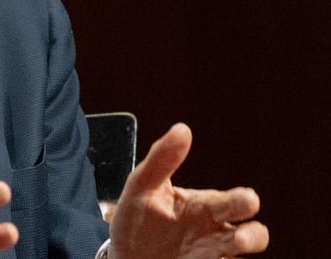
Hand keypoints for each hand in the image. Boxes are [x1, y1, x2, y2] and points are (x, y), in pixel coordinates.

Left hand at [109, 123, 268, 257]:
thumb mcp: (142, 186)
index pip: (235, 202)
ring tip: (233, 245)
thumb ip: (161, 159)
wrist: (124, 253)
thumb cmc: (138, 216)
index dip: (244, 201)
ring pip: (243, 252)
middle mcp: (216, 232)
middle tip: (239, 237)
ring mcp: (212, 254)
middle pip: (253, 234)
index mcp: (205, 207)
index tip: (247, 199)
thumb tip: (183, 129)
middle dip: (252, 235)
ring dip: (244, 248)